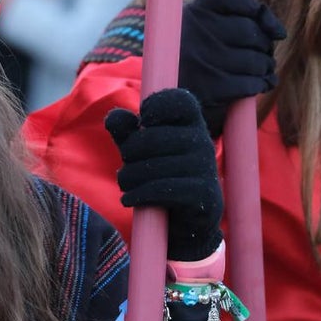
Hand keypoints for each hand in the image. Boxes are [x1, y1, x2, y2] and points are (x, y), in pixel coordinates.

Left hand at [107, 88, 222, 260]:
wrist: (185, 221)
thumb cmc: (160, 174)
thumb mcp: (138, 149)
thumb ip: (125, 131)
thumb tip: (114, 117)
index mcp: (191, 123)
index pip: (178, 100)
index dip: (155, 106)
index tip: (143, 122)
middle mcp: (202, 141)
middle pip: (152, 137)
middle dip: (129, 153)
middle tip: (125, 168)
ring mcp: (206, 168)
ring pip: (154, 166)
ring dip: (129, 178)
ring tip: (125, 185)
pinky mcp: (204, 195)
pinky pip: (162, 189)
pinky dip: (139, 195)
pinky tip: (130, 199)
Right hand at [179, 0, 286, 135]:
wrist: (170, 94)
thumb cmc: (199, 54)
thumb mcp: (206, 26)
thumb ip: (244, 15)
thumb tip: (279, 32)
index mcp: (191, 12)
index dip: (250, 5)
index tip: (253, 16)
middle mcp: (192, 31)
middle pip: (250, 30)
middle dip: (262, 44)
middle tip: (256, 51)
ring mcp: (201, 60)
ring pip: (256, 60)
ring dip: (264, 67)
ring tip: (255, 70)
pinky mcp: (209, 88)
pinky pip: (251, 83)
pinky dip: (259, 85)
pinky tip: (254, 85)